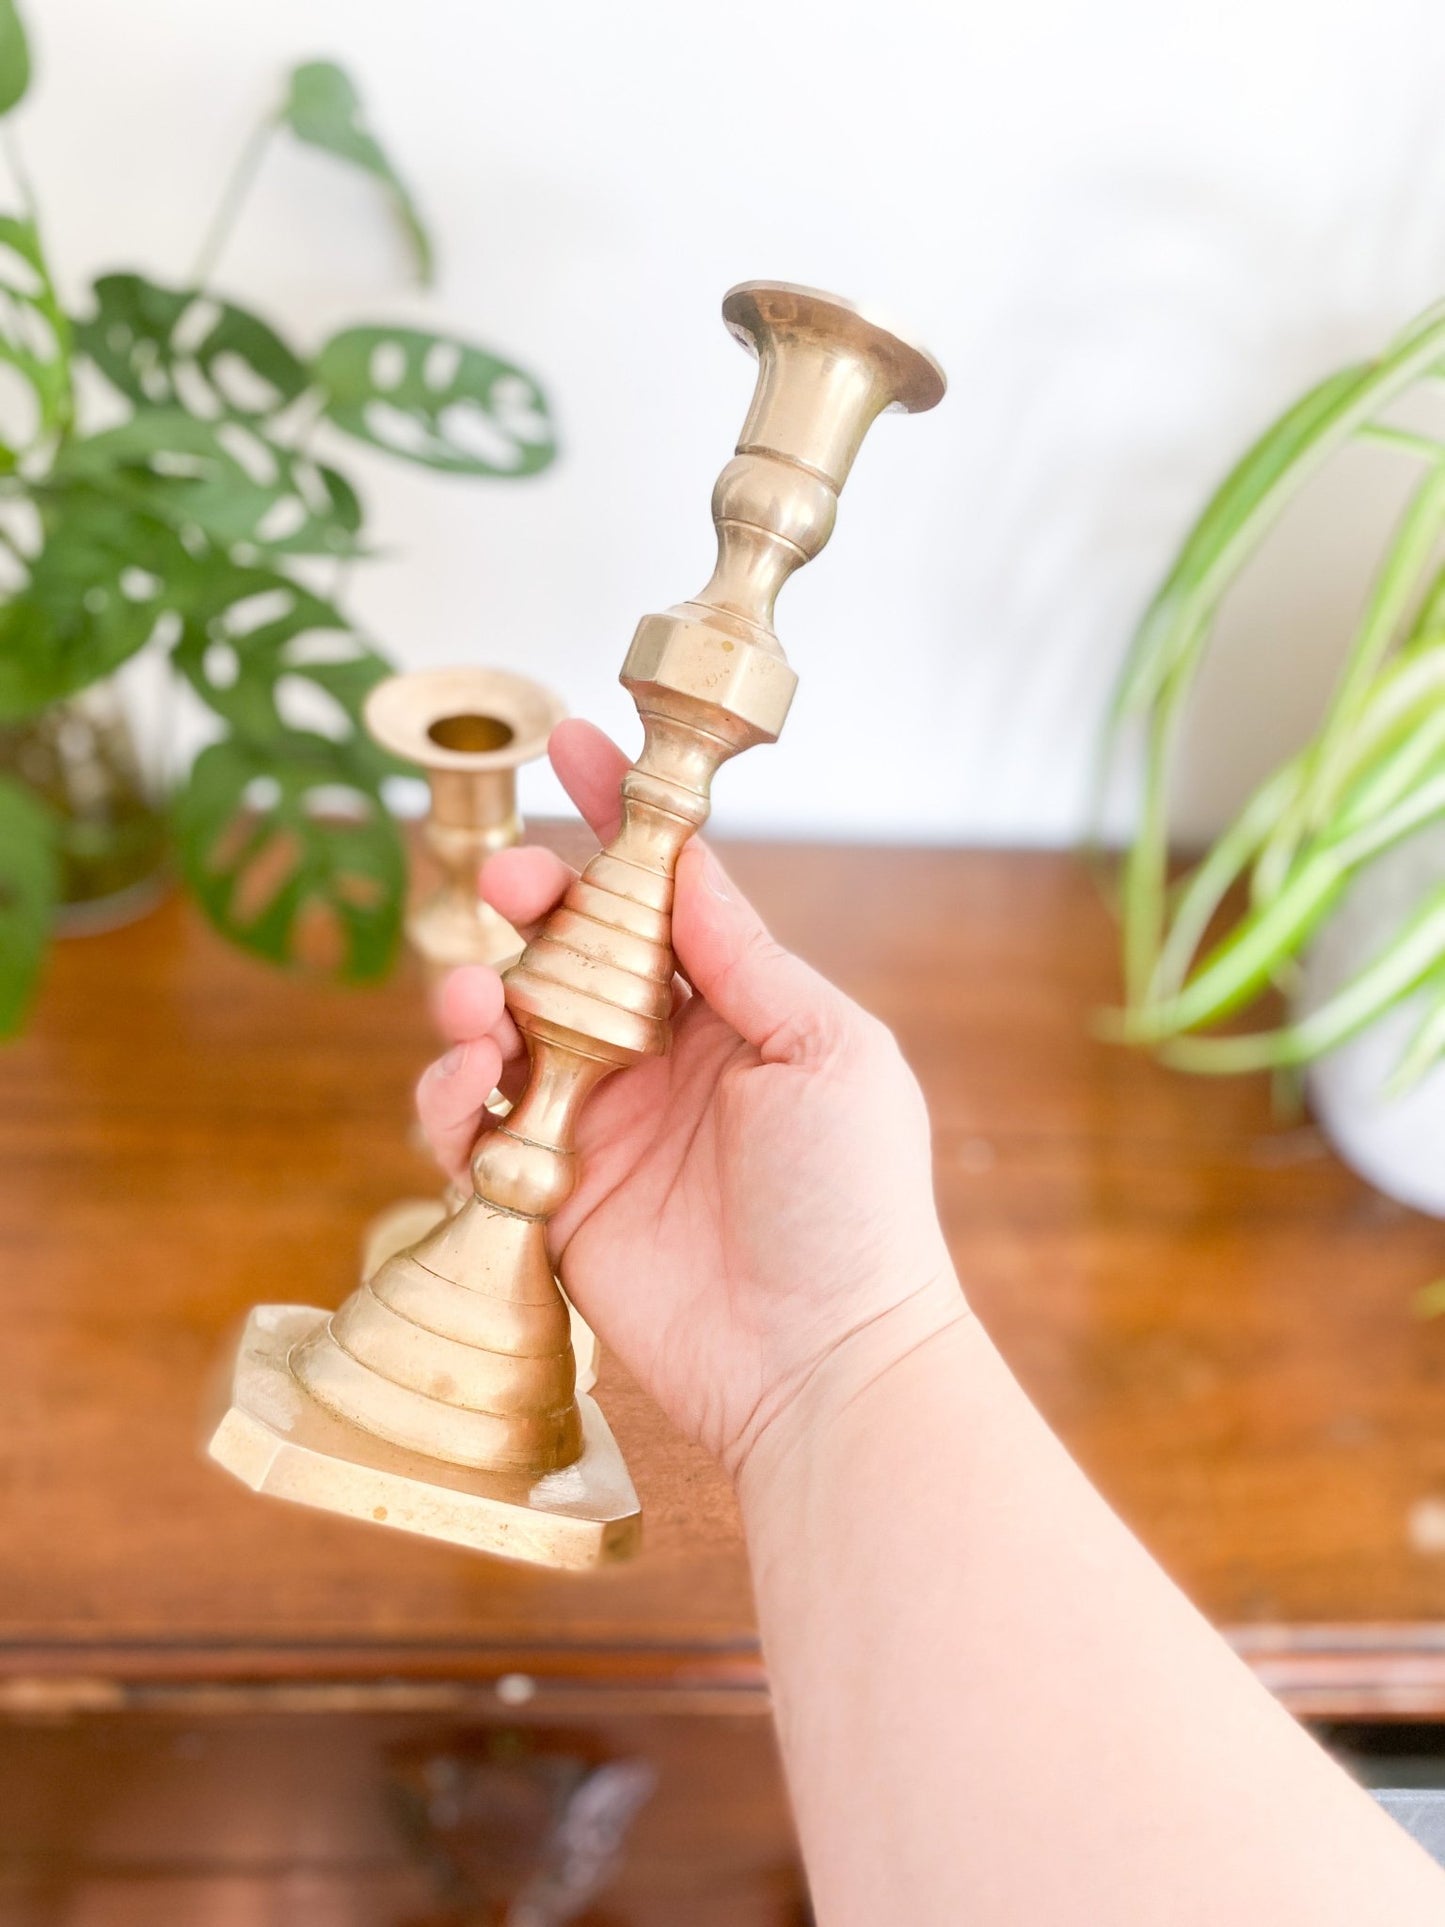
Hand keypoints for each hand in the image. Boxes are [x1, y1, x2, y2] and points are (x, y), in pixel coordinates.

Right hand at [417, 718, 966, 1479]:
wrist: (822, 1358)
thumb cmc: (852, 1199)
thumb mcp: (825, 1048)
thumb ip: (742, 955)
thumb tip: (682, 859)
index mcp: (730, 1010)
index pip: (658, 897)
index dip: (614, 823)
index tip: (573, 749)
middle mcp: (655, 1057)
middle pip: (563, 950)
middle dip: (526, 903)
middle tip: (510, 888)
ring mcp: (597, 1126)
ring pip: (503, 1030)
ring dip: (475, 997)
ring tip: (483, 1005)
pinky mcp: (547, 1198)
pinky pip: (474, 1127)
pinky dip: (452, 1097)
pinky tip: (475, 1088)